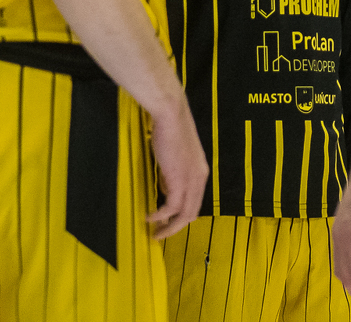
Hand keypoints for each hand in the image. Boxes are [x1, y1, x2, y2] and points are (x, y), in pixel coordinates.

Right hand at [146, 99, 207, 238]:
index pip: (195, 203)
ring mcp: (191, 180)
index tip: (168, 223)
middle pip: (192, 213)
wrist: (171, 115)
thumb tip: (166, 190)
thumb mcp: (174, 157)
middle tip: (160, 234)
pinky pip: (171, 207)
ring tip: (155, 232)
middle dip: (176, 228)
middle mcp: (200, 179)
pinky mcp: (179, 180)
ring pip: (184, 214)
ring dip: (169, 227)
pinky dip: (160, 216)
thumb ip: (173, 174)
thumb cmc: (170, 131)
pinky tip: (149, 217)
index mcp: (201, 173)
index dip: (182, 216)